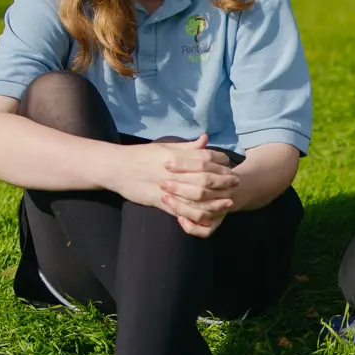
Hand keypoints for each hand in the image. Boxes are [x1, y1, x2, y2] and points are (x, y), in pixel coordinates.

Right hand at [109, 135, 237, 229]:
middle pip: (207, 177)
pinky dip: (197, 214)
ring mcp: (169, 187)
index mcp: (178, 155)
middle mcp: (176, 171)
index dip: (222, 162)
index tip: (230, 165)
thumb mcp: (166, 146)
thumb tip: (205, 138)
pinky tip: (208, 216)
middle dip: (224, 181)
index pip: (207, 157)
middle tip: (236, 183)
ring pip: (198, 196)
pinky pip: (183, 211)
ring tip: (229, 201)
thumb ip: (188, 146)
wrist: (118, 168)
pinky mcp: (161, 201)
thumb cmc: (142, 155)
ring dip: (216, 200)